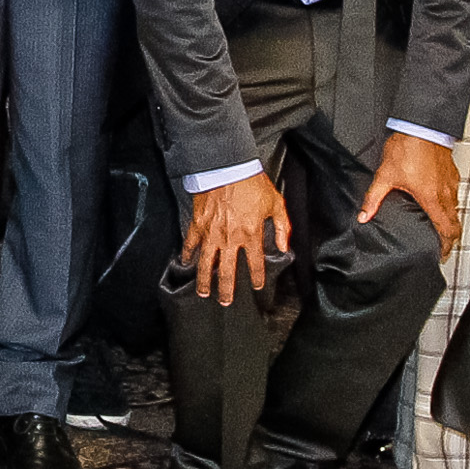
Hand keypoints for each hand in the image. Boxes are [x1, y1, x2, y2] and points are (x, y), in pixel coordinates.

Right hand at [181, 171, 287, 306]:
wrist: (228, 167)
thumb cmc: (253, 183)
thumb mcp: (276, 203)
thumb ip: (282, 227)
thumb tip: (284, 246)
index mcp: (251, 234)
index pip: (255, 264)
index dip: (256, 277)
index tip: (255, 286)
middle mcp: (230, 239)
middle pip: (227, 272)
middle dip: (227, 290)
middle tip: (225, 302)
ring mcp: (212, 233)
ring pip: (206, 263)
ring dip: (204, 280)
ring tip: (203, 292)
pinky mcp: (198, 224)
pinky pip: (191, 243)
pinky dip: (187, 254)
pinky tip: (186, 263)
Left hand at [358, 132, 462, 248]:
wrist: (422, 126)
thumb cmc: (408, 147)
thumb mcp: (386, 176)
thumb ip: (374, 198)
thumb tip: (364, 215)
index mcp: (432, 198)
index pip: (447, 229)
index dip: (446, 245)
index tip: (442, 252)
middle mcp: (445, 193)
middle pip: (455, 222)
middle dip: (450, 236)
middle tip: (442, 244)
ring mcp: (451, 182)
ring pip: (455, 208)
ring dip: (449, 220)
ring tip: (439, 226)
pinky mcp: (451, 173)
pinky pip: (454, 194)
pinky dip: (449, 203)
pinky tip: (438, 201)